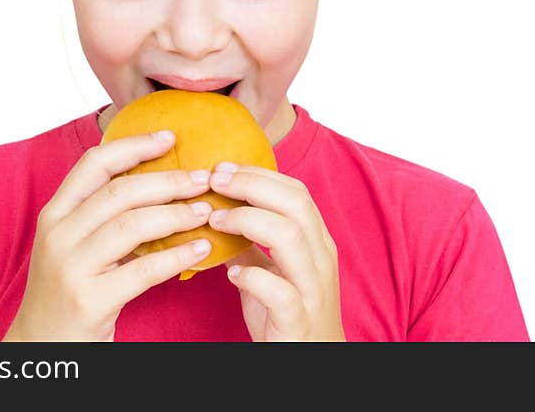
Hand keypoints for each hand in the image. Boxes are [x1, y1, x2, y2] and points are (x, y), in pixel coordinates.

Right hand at [2, 131, 212, 340]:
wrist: (42, 346)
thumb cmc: (68, 288)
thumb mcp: (73, 243)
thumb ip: (101, 213)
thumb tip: (159, 179)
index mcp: (55, 213)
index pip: (94, 163)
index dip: (134, 145)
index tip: (170, 137)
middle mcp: (58, 235)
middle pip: (121, 191)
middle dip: (168, 180)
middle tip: (202, 178)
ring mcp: (71, 267)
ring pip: (133, 225)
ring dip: (177, 214)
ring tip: (205, 211)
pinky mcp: (90, 300)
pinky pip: (144, 269)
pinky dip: (178, 256)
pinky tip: (201, 250)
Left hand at [207, 162, 344, 340]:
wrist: (312, 366)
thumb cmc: (287, 317)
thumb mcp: (270, 271)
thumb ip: (250, 242)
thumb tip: (216, 210)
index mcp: (316, 242)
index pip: (296, 191)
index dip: (258, 174)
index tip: (222, 168)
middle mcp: (320, 260)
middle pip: (295, 204)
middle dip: (251, 185)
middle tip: (214, 182)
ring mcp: (313, 290)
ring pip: (291, 237)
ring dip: (247, 221)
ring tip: (215, 222)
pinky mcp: (299, 322)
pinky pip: (281, 293)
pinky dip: (253, 277)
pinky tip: (231, 273)